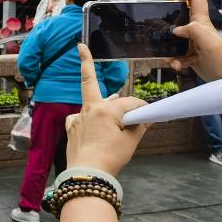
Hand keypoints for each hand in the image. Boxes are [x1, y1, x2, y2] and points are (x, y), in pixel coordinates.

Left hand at [65, 44, 148, 176]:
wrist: (87, 175)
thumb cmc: (110, 158)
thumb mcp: (131, 142)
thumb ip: (139, 126)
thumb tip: (146, 118)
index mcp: (105, 110)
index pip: (129, 103)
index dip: (141, 108)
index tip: (151, 113)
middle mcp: (88, 109)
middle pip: (90, 82)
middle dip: (86, 62)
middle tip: (80, 46)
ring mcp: (77, 118)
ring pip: (91, 103)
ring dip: (102, 101)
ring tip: (113, 99)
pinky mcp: (71, 127)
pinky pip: (80, 117)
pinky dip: (88, 117)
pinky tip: (92, 123)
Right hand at [166, 0, 221, 82]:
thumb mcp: (208, 41)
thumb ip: (193, 30)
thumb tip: (174, 30)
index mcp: (201, 21)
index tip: (170, 0)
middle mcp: (196, 29)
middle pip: (178, 16)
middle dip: (166, 23)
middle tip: (161, 30)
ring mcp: (191, 42)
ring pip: (172, 39)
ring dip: (168, 49)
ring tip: (173, 58)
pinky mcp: (188, 54)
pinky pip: (174, 54)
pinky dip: (174, 61)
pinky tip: (178, 65)